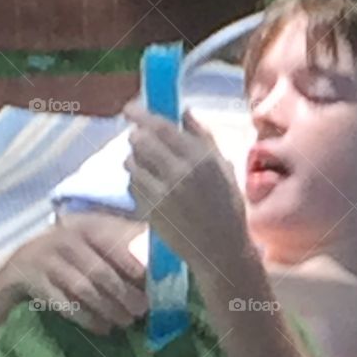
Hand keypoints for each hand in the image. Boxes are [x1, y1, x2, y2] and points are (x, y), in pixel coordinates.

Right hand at [5, 212, 148, 336]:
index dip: (130, 262)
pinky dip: (86, 318)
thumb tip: (163, 261)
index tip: (147, 280)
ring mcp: (48, 262)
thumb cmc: (73, 252)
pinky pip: (64, 305)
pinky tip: (103, 328)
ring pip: (83, 289)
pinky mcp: (37, 284)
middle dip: (123, 293)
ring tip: (126, 321)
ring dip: (108, 308)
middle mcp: (66, 241)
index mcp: (86, 228)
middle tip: (142, 310)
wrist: (22, 263)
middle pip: (99, 272)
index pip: (111, 243)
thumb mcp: (94, 240)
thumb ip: (124, 246)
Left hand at [122, 99, 248, 267]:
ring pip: (130, 162)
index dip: (140, 114)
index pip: (161, 127)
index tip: (130, 108)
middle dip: (136, 136)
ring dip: (135, 159)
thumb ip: (204, 137)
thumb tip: (185, 111)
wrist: (221, 248)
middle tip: (141, 139)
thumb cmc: (226, 205)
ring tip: (149, 167)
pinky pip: (132, 185)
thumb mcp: (224, 167)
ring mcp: (162, 193)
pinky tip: (152, 187)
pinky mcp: (150, 210)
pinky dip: (137, 181)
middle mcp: (179, 173)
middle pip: (139, 141)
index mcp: (200, 159)